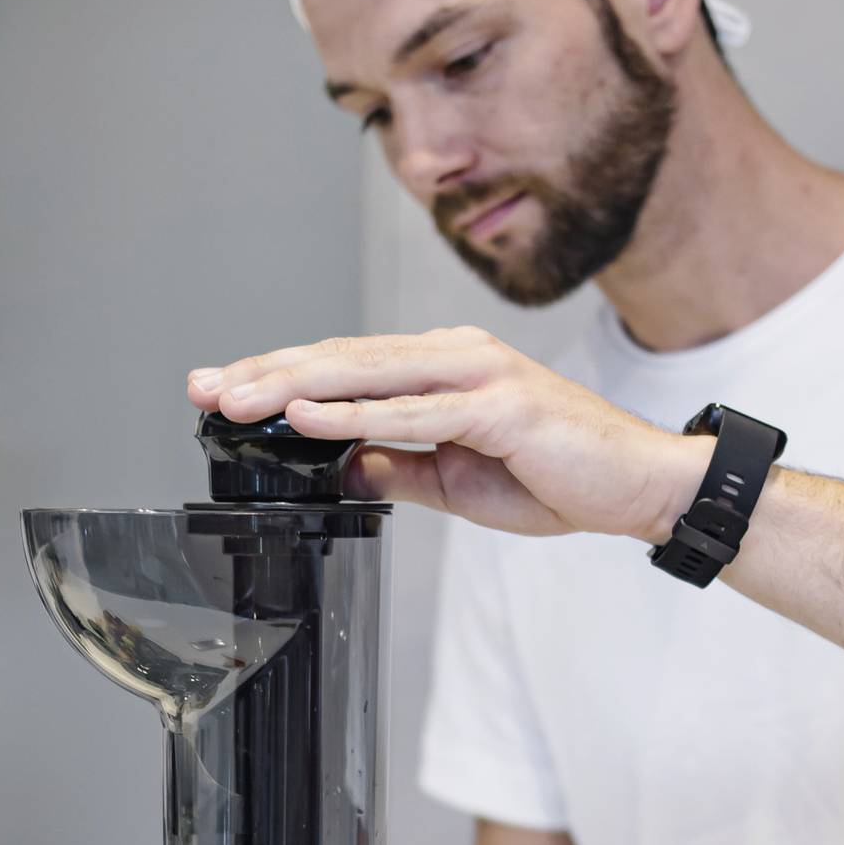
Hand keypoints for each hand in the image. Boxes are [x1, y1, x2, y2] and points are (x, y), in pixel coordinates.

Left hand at [186, 327, 704, 541]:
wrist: (640, 487)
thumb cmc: (560, 476)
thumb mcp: (456, 480)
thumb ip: (398, 466)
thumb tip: (340, 466)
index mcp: (443, 369)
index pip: (344, 367)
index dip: (278, 377)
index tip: (219, 390)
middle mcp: (455, 357)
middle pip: (341, 358)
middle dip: (265, 372)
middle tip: (203, 386)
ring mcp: (478, 374)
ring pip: (366, 373)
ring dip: (294, 385)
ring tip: (235, 400)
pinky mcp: (499, 406)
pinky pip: (413, 410)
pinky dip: (355, 412)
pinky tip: (307, 418)